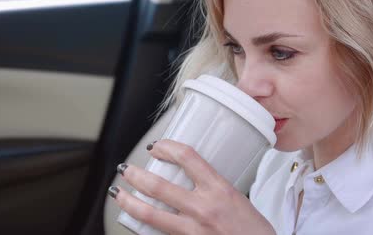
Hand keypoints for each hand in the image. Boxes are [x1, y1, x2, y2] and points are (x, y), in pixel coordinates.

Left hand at [109, 139, 275, 234]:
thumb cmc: (253, 230)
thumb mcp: (237, 198)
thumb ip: (213, 189)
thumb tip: (192, 180)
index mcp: (219, 189)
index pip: (187, 157)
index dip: (167, 147)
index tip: (157, 146)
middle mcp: (203, 208)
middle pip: (158, 186)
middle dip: (136, 175)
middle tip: (127, 170)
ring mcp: (192, 230)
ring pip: (150, 214)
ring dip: (129, 201)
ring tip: (119, 193)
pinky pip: (158, 234)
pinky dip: (143, 227)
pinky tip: (136, 222)